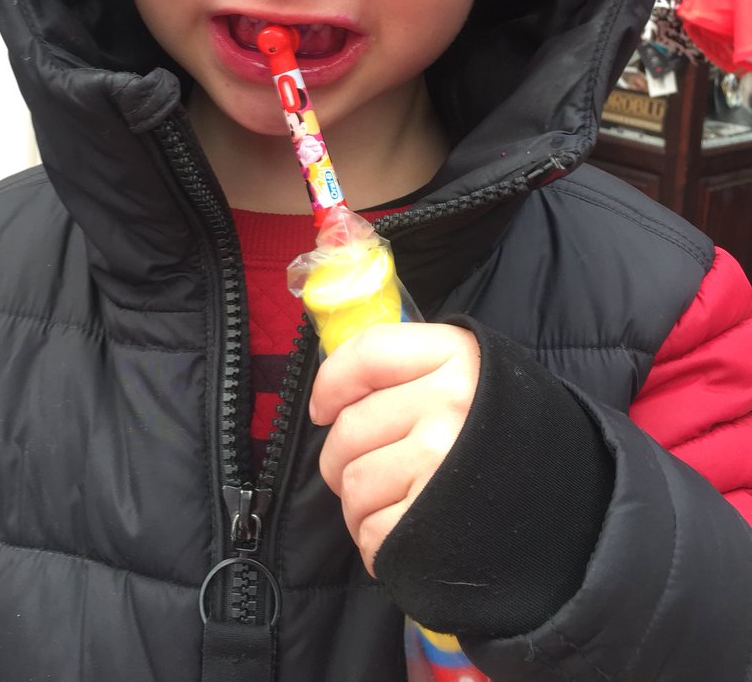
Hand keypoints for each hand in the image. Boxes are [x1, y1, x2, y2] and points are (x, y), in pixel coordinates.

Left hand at [309, 322, 479, 575]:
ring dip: (357, 503)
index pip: (367, 353)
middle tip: (361, 469)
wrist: (572, 505)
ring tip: (389, 504)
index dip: (331, 382)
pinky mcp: (435, 521)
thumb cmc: (504, 434)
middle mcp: (450, 403)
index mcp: (456, 355)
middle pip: (350, 428)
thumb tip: (332, 394)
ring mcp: (442, 461)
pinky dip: (374, 541)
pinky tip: (402, 533)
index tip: (322, 409)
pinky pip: (371, 531)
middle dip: (340, 457)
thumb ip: (410, 369)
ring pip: (354, 482)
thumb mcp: (469, 376)